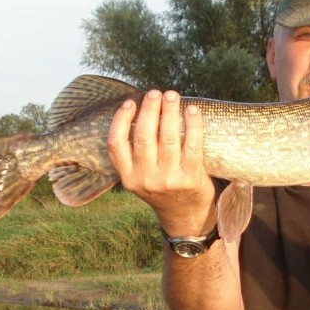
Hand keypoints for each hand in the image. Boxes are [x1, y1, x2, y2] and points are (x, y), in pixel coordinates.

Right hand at [107, 90, 216, 235]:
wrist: (185, 216)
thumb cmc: (163, 188)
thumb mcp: (140, 177)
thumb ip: (136, 154)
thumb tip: (142, 110)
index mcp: (128, 177)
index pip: (116, 144)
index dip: (120, 120)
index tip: (129, 103)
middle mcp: (146, 179)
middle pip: (144, 136)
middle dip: (150, 109)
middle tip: (156, 93)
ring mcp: (169, 180)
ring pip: (168, 138)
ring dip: (170, 112)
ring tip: (172, 95)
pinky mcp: (190, 178)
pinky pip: (192, 145)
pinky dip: (193, 125)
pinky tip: (192, 111)